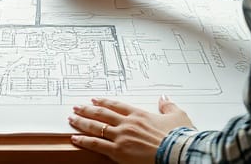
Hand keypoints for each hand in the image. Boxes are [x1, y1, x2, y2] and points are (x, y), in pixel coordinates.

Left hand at [68, 96, 193, 162]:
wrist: (177, 151)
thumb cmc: (179, 137)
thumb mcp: (177, 116)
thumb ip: (168, 106)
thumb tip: (164, 98)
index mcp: (139, 115)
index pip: (116, 105)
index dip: (104, 102)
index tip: (95, 99)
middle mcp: (127, 123)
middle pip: (102, 114)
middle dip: (87, 109)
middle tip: (77, 107)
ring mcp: (121, 137)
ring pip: (96, 127)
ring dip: (82, 122)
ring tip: (72, 118)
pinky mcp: (118, 151)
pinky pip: (96, 144)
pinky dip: (84, 141)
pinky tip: (75, 138)